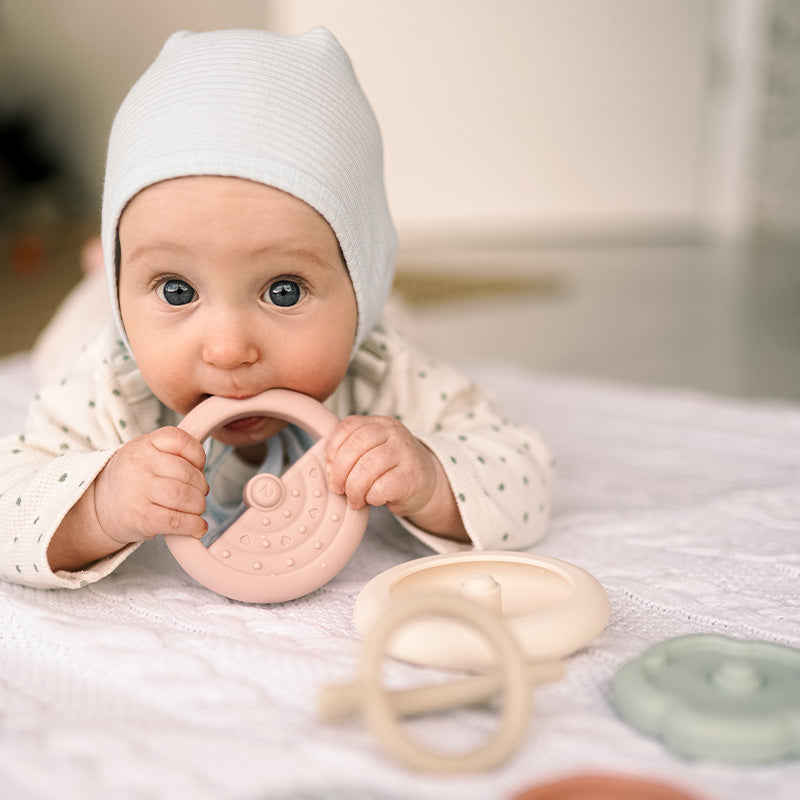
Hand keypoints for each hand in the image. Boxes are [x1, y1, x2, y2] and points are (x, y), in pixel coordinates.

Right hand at [95, 426, 208, 544]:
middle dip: (201, 486)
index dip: (198, 455)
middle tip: (198, 494)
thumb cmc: (132, 479)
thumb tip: (203, 476)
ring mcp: (139, 492)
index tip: (198, 467)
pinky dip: (194, 525)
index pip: (180, 440)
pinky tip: (196, 527)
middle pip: (188, 473)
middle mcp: (140, 465)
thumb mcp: (145, 454)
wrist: (98, 507)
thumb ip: (173, 455)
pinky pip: (177, 520)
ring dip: (198, 506)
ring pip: (185, 497)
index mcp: (144, 445)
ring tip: (195, 509)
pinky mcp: (142, 518)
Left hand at [325, 415, 467, 540]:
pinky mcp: (410, 477)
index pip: (348, 426)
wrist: (427, 483)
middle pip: (356, 446)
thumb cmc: (392, 469)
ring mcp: (405, 453)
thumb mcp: (373, 451)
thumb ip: (352, 451)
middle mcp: (394, 433)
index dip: (333, 448)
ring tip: (355, 498)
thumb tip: (330, 468)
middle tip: (338, 487)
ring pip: (366, 467)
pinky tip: (373, 499)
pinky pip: (380, 488)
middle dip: (340, 471)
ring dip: (354, 488)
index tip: (331, 467)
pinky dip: (371, 497)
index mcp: (380, 424)